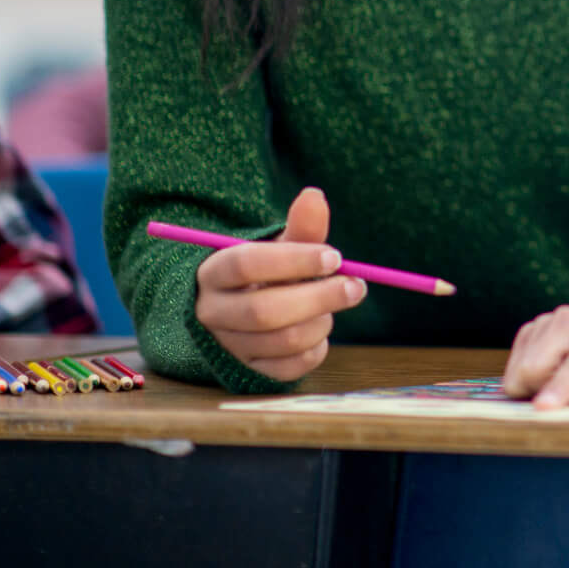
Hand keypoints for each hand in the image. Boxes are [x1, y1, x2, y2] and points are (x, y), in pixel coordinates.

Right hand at [193, 187, 364, 380]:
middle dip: (319, 298)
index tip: (335, 256)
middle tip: (356, 286)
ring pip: (281, 341)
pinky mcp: (248, 372)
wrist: (239, 311)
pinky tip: (321, 330)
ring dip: (321, 322)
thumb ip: (300, 228)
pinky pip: (289, 369)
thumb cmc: (266, 273)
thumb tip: (314, 196)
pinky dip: (316, 349)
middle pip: (264, 311)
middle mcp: (213, 312)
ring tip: (334, 305)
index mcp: (215, 272)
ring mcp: (228, 346)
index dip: (294, 260)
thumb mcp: (279, 247)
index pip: (246, 264)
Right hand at [502, 295, 568, 407]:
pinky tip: (556, 373)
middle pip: (533, 369)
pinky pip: (515, 362)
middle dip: (543, 393)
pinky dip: (529, 375)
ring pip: (519, 368)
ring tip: (568, 382)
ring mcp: (550, 321)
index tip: (542, 408)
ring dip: (536, 386)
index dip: (560, 389)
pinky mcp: (537, 327)